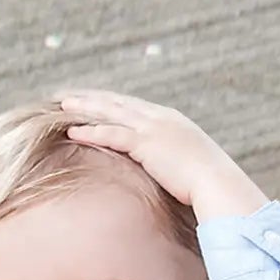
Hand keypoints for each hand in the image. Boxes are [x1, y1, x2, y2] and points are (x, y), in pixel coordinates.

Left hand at [53, 88, 267, 221]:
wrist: (217, 184)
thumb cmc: (206, 183)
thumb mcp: (187, 166)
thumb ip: (172, 162)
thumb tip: (165, 174)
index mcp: (169, 120)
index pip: (132, 106)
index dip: (109, 101)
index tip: (89, 99)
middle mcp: (160, 118)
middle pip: (118, 103)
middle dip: (91, 98)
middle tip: (67, 95)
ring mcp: (154, 128)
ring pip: (111, 113)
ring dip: (85, 108)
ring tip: (61, 106)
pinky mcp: (147, 144)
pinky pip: (112, 134)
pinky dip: (91, 132)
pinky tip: (72, 131)